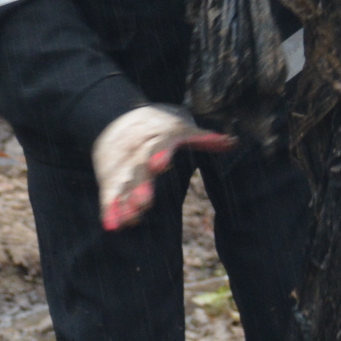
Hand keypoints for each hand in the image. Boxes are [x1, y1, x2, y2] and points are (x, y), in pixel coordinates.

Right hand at [92, 105, 235, 231]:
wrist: (115, 115)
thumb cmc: (157, 126)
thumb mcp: (179, 127)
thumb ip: (202, 138)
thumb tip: (230, 143)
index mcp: (156, 137)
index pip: (158, 145)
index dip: (159, 155)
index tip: (159, 165)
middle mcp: (137, 152)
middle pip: (138, 169)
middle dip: (140, 185)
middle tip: (144, 202)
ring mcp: (122, 166)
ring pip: (123, 184)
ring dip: (124, 202)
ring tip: (128, 219)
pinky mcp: (111, 177)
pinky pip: (110, 194)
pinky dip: (110, 209)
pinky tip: (112, 225)